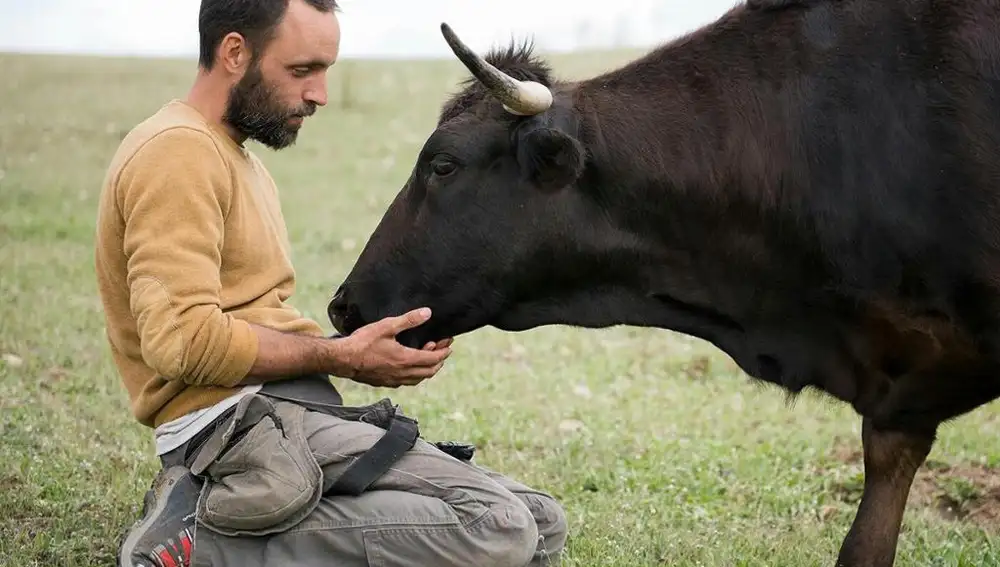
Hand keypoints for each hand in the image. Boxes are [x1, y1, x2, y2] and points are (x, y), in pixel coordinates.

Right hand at [334, 307, 453, 387]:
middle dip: (439, 360)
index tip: (449, 344)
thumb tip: (427, 313)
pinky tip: (410, 367)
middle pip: (429, 371)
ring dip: (427, 369)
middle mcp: (402, 373)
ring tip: (429, 357)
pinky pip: (406, 382)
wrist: (343, 359)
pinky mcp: (385, 383)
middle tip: (442, 349)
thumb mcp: (387, 326)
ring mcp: (394, 380)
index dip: (444, 352)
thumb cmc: (363, 342)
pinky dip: (415, 375)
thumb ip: (408, 320)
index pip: (433, 359)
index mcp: (406, 359)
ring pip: (418, 379)